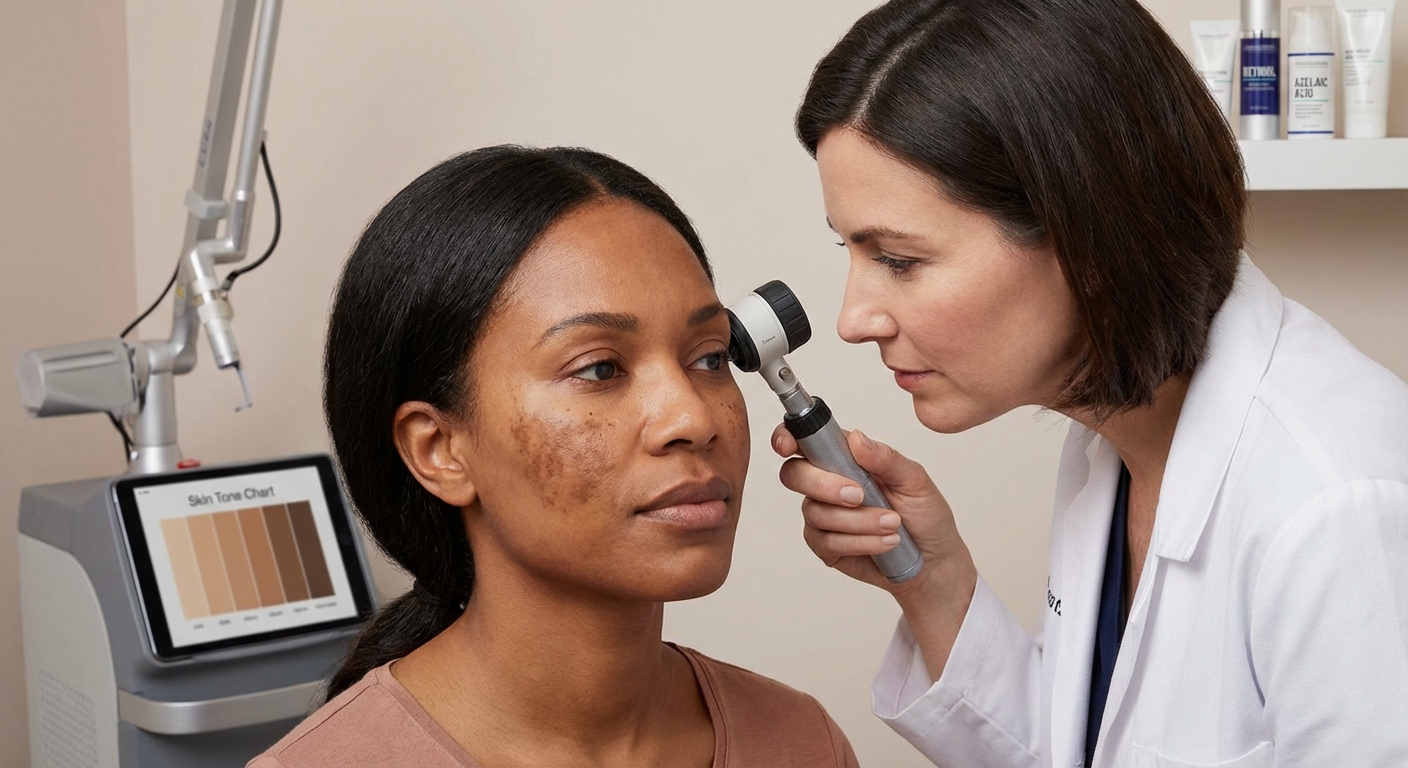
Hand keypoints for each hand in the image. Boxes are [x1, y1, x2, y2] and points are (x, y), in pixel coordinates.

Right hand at [773, 424, 976, 671]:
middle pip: (795, 474)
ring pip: (816, 513)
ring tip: (893, 524)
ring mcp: (823, 515)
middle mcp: (826, 483)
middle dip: (824, 485)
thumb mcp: (915, 481)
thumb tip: (856, 438)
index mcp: (845, 457)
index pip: (804, 440)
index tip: (787, 445)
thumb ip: (885, 458)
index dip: (786, 438)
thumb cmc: (925, 515)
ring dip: (858, 520)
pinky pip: (827, 541)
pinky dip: (859, 542)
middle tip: (859, 495)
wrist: (933, 562)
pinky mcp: (825, 546)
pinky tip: (885, 543)